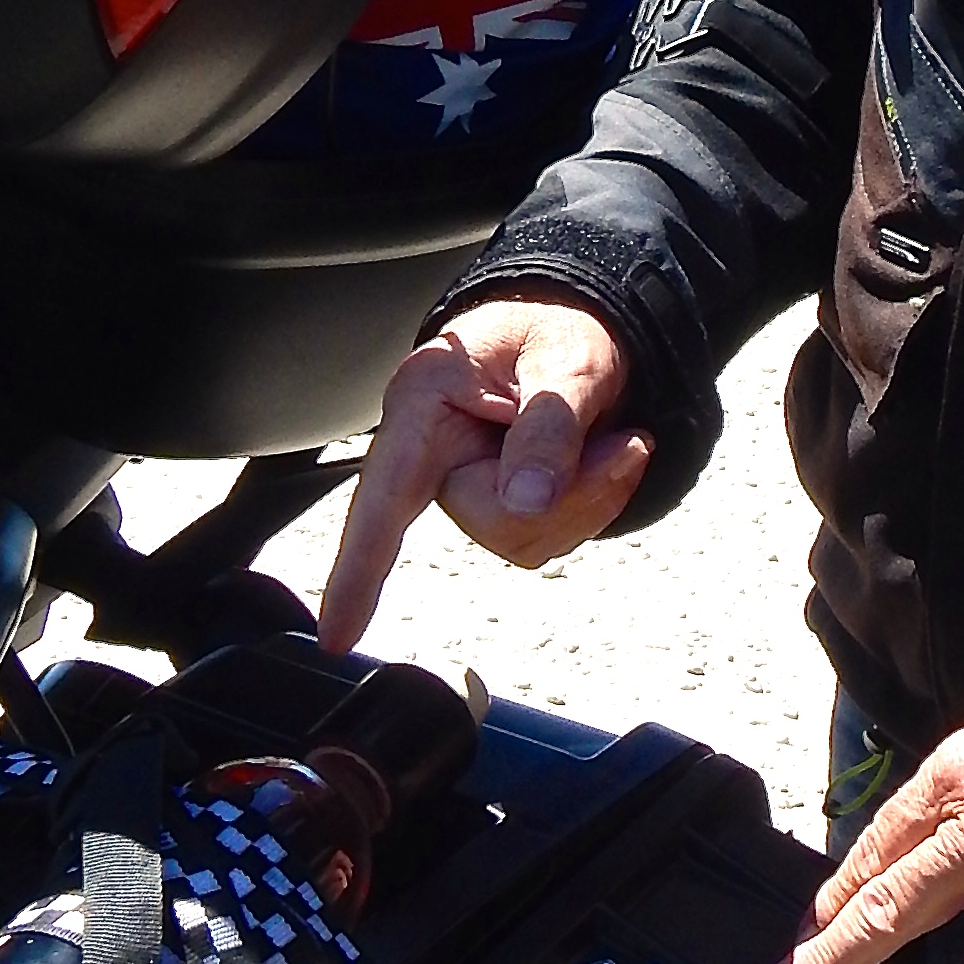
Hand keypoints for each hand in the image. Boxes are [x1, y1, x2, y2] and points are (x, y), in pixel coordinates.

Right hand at [315, 296, 650, 653]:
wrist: (579, 329)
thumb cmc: (558, 328)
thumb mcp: (567, 360)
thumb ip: (548, 425)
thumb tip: (525, 503)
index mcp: (423, 402)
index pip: (383, 497)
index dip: (358, 569)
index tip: (338, 635)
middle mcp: (432, 453)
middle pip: (493, 519)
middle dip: (573, 491)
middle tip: (625, 441)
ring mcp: (464, 484)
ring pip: (528, 536)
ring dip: (590, 495)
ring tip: (614, 437)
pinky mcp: (500, 505)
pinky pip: (551, 535)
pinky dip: (594, 501)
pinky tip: (604, 456)